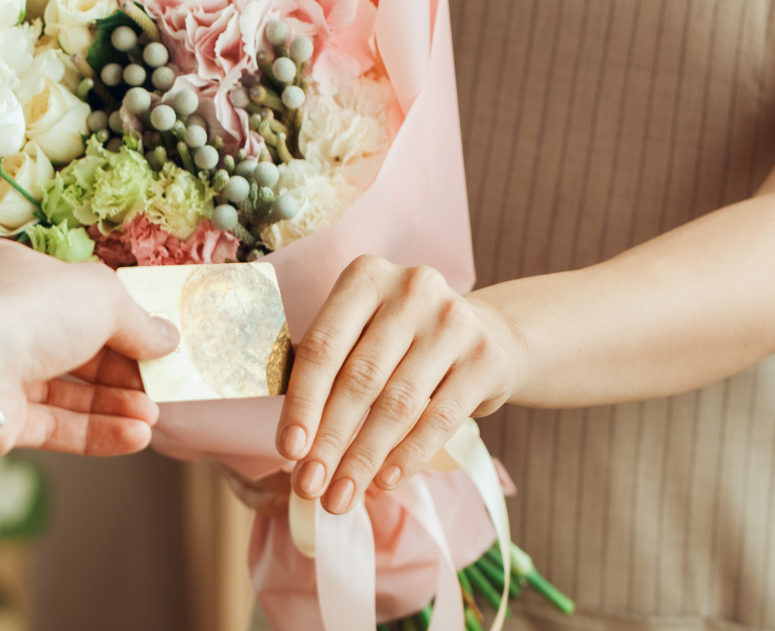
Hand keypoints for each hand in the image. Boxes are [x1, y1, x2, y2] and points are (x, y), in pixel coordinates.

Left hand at [0, 238, 179, 457]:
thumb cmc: (27, 309)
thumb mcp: (101, 295)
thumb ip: (137, 320)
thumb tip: (167, 338)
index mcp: (15, 273)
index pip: (73, 297)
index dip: (117, 320)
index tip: (153, 340)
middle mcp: (3, 320)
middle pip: (73, 347)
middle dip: (121, 369)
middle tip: (158, 383)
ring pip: (65, 391)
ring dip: (114, 404)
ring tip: (153, 415)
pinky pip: (54, 427)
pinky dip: (96, 432)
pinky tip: (136, 435)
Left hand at [277, 256, 525, 512]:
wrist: (485, 334)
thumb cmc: (401, 342)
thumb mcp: (361, 336)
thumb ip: (326, 372)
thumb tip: (294, 443)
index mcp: (365, 277)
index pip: (324, 347)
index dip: (303, 403)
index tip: (289, 451)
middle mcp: (411, 288)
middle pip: (360, 379)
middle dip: (331, 441)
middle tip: (311, 486)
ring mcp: (453, 320)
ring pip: (398, 404)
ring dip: (364, 458)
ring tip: (342, 496)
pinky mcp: (485, 357)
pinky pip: (440, 418)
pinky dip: (408, 455)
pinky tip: (385, 481)